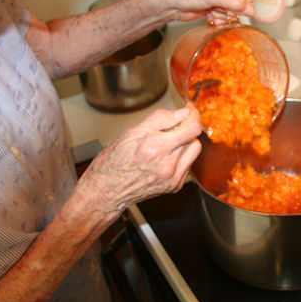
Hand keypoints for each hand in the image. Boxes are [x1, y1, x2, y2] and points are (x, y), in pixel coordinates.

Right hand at [77, 104, 201, 213]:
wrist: (106, 192)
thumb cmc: (113, 162)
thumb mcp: (131, 132)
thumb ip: (160, 119)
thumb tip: (182, 112)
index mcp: (155, 147)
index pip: (190, 128)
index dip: (192, 115)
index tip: (188, 109)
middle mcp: (167, 164)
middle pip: (193, 137)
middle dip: (186, 127)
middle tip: (177, 123)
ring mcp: (173, 177)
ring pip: (193, 149)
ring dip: (185, 141)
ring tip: (167, 142)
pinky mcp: (175, 185)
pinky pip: (187, 164)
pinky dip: (180, 156)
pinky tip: (164, 157)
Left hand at [157, 0, 254, 24]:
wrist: (172, 4)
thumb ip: (231, 1)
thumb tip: (249, 8)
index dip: (238, 5)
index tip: (224, 6)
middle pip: (241, 5)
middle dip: (229, 11)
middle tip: (215, 8)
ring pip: (233, 13)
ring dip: (222, 16)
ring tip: (210, 10)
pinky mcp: (217, 5)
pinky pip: (226, 18)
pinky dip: (218, 19)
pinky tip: (209, 14)